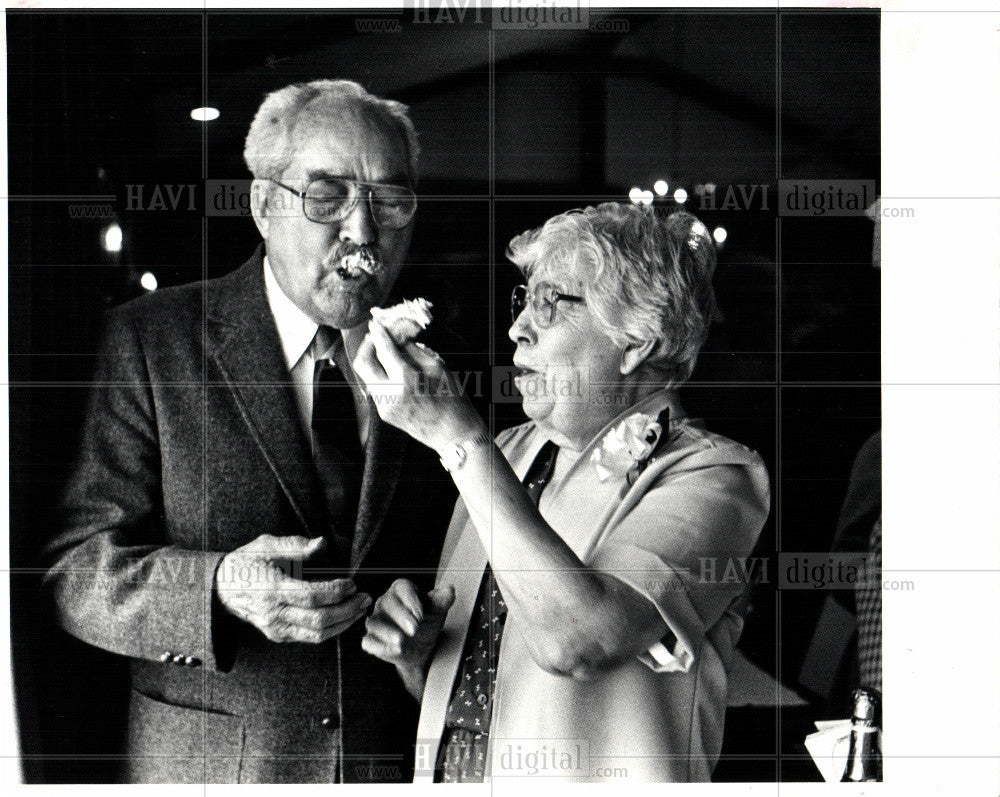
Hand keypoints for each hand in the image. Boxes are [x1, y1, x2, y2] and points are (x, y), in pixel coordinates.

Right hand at [215, 535, 370, 643]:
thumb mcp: (265, 545)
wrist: (220, 589)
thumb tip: (321, 543)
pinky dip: (331, 630)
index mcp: (270, 589)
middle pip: (318, 619)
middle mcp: (272, 613)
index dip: (335, 591)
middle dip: (347, 609)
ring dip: (344, 623)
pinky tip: (344, 617)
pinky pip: (309, 638)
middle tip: (365, 597)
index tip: (352, 582)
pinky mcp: (278, 635)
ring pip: (317, 634)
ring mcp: (275, 627)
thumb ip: (294, 545)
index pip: (310, 596)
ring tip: (360, 608)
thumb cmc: (245, 563)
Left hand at [352, 319, 482, 452]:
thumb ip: (413, 350)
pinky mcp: (384, 414)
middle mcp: (389, 394)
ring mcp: (384, 406)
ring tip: (386, 352)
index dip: (379, 333)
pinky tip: (393, 370)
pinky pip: (376, 388)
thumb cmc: (452, 399)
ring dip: (373, 360)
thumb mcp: (437, 367)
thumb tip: (398, 336)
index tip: (377, 323)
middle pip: (363, 363)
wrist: (453, 435)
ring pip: (366, 376)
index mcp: (405, 380)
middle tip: (376, 336)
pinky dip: (381, 375)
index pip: (383, 349)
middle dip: (367, 346)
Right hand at [361, 579, 454, 697]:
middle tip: (415, 629)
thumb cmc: (426, 625)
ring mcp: (377, 621)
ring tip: (401, 640)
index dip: (411, 600)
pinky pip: (369, 641)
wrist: (421, 649)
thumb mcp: (438, 612)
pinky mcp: (371, 639)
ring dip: (388, 632)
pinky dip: (380, 646)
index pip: (402, 587)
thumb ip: (443, 600)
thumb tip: (449, 590)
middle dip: (402, 616)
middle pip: (388, 603)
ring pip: (375, 622)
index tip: (422, 614)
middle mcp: (386, 603)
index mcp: (402, 591)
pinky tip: (394, 649)